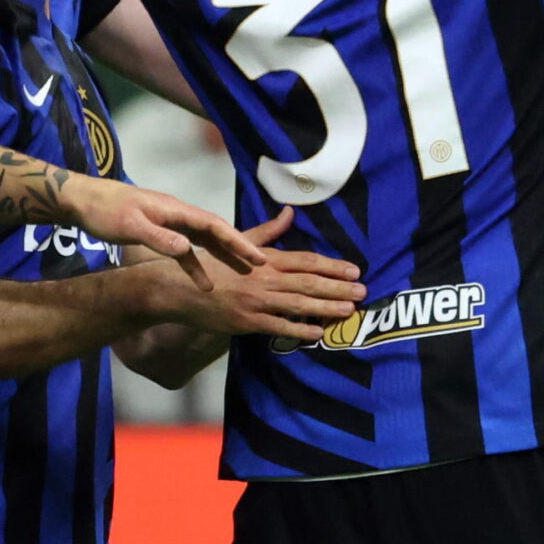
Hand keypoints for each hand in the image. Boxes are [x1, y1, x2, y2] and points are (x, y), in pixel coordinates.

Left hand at [57, 176, 268, 286]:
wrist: (81, 200)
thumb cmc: (104, 211)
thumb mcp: (130, 226)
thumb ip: (159, 239)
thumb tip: (188, 250)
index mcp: (175, 210)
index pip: (214, 226)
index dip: (238, 242)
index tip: (257, 258)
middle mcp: (177, 214)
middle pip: (215, 232)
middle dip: (239, 248)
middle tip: (262, 266)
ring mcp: (168, 221)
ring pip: (204, 240)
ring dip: (223, 256)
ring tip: (243, 273)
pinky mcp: (158, 230)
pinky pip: (186, 248)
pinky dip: (196, 263)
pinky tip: (204, 280)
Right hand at [155, 211, 364, 342]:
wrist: (180, 288)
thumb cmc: (212, 264)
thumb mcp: (237, 241)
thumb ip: (268, 231)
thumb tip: (290, 212)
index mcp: (265, 258)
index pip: (306, 261)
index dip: (332, 266)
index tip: (354, 270)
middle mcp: (265, 279)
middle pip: (309, 283)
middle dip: (338, 288)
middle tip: (363, 292)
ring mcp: (257, 302)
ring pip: (299, 305)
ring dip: (327, 308)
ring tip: (349, 310)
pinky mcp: (247, 322)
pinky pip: (279, 326)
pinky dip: (299, 329)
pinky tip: (318, 331)